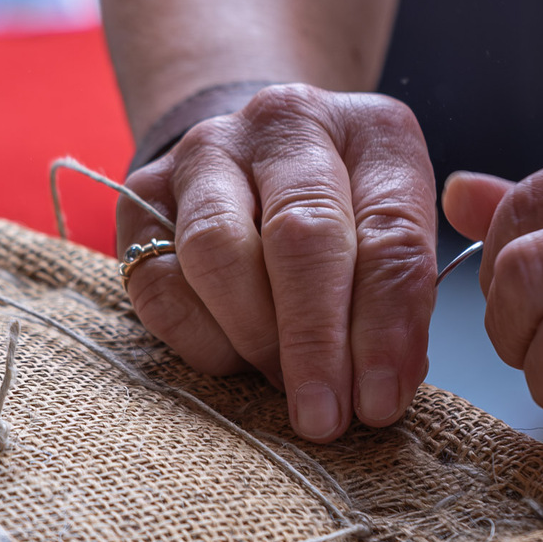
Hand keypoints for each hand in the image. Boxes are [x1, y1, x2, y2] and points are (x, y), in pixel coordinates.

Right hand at [118, 83, 436, 442]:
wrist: (252, 160)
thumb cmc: (340, 217)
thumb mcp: (392, 242)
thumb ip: (399, 304)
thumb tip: (384, 388)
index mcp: (372, 132)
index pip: (390, 233)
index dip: (385, 328)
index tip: (379, 402)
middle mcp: (286, 125)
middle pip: (302, 238)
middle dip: (314, 343)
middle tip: (322, 417)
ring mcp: (205, 153)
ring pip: (218, 254)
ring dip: (254, 338)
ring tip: (279, 384)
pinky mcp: (143, 194)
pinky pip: (160, 282)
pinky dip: (200, 338)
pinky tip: (233, 359)